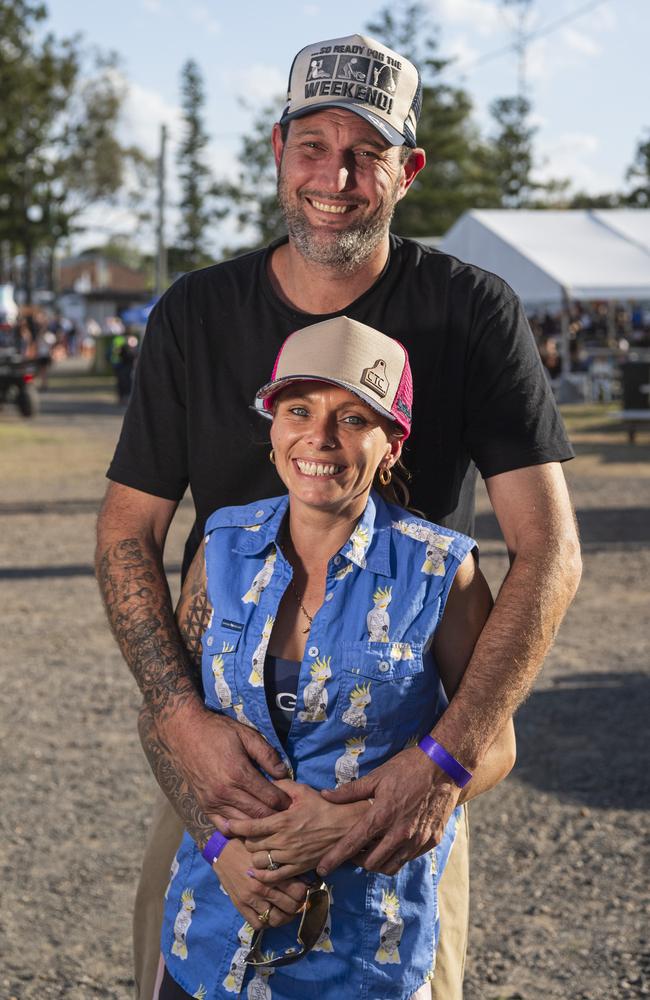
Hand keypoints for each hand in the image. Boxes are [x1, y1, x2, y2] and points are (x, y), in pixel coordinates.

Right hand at [162, 706, 290, 822]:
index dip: (284, 802)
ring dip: (259, 825)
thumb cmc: (218, 731)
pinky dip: (238, 830)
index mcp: (239, 774)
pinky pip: (224, 827)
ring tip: (271, 821)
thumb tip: (284, 773)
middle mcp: (225, 792)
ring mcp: (213, 802)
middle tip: (286, 814)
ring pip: (243, 825)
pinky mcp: (204, 806)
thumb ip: (267, 754)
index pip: (270, 798)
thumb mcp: (247, 735)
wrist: (185, 733)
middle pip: (259, 815)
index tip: (293, 801)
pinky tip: (247, 826)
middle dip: (276, 816)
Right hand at [215, 839, 310, 929]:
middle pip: (291, 907)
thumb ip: (283, 865)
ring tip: (286, 912)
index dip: (305, 892)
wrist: (222, 850)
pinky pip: (258, 923)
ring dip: (285, 918)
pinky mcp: (240, 906)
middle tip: (298, 903)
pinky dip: (266, 923)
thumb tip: (303, 876)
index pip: (298, 891)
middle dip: (298, 906)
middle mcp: (262, 888)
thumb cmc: (248, 847)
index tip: (305, 890)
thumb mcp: (268, 852)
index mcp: (271, 872)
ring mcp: (251, 899)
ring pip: (276, 919)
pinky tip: (270, 914)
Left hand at [227, 780, 369, 881]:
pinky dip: (262, 876)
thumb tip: (265, 782)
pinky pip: (273, 877)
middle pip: (251, 845)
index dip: (234, 826)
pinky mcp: (298, 868)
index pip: (251, 826)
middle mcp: (284, 841)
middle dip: (247, 839)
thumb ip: (281, 786)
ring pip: (259, 862)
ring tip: (257, 849)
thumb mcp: (302, 791)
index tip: (225, 824)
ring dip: (255, 856)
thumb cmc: (323, 806)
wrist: (345, 826)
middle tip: (249, 834)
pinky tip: (258, 871)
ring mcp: (290, 857)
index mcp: (282, 820)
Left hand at [316, 748, 460, 875]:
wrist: (444, 767)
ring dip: (377, 862)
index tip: (322, 868)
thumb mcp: (377, 776)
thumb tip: (326, 795)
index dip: (335, 858)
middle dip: (357, 860)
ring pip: (390, 866)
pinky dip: (396, 856)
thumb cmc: (408, 768)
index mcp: (382, 815)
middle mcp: (400, 833)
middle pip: (371, 863)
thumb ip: (350, 791)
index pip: (353, 843)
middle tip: (352, 851)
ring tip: (371, 850)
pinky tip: (392, 844)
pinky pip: (408, 859)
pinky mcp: (431, 841)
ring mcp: (417, 840)